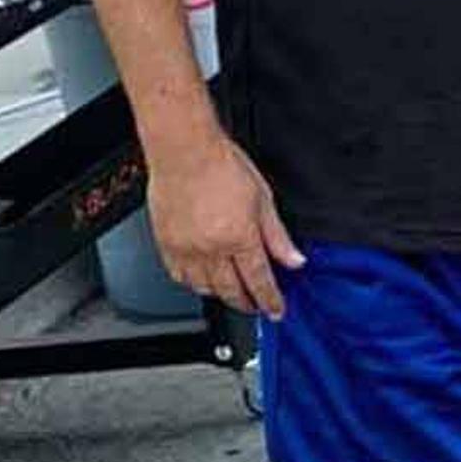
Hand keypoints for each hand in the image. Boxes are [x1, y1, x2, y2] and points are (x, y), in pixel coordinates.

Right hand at [147, 131, 304, 317]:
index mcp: (239, 237)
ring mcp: (186, 249)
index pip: (259, 281)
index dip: (270, 300)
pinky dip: (193, 283)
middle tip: (256, 306)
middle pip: (231, 291)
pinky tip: (202, 278)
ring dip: (220, 294)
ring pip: (204, 288)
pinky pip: (179, 276)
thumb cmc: (221, 165)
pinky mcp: (166, 245)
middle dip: (247, 303)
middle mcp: (211, 249)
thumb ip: (277, 235)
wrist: (183, 151)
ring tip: (232, 291)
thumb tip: (294, 259)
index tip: (276, 311)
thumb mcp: (262, 198)